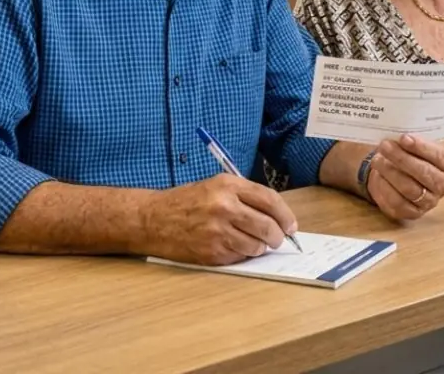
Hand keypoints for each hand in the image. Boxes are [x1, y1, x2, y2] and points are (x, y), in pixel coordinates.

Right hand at [142, 174, 297, 265]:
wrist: (153, 219)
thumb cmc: (185, 202)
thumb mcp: (215, 186)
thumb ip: (245, 196)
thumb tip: (276, 215)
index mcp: (228, 186)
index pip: (270, 200)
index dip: (285, 215)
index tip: (291, 225)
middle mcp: (225, 206)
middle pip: (268, 226)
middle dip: (278, 236)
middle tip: (277, 239)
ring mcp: (218, 231)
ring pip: (257, 245)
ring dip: (259, 247)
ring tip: (252, 242)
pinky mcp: (212, 252)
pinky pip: (240, 256)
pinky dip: (242, 254)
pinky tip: (232, 246)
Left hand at [367, 134, 443, 219]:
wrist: (397, 175)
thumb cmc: (409, 156)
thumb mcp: (413, 145)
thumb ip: (410, 141)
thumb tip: (398, 138)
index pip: (439, 156)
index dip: (421, 147)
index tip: (404, 138)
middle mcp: (442, 185)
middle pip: (424, 173)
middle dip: (402, 158)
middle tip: (385, 146)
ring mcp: (429, 201)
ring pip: (410, 188)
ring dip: (390, 172)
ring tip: (377, 160)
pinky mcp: (413, 212)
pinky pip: (398, 202)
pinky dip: (385, 188)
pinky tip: (377, 176)